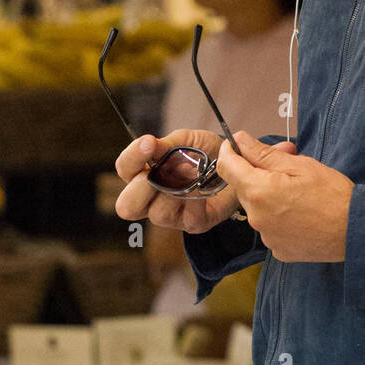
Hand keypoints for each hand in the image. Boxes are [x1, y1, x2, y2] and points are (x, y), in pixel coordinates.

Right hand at [114, 129, 249, 235]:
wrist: (239, 163)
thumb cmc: (207, 152)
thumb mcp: (188, 140)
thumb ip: (167, 144)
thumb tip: (149, 144)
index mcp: (144, 173)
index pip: (125, 169)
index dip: (132, 157)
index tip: (148, 142)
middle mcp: (152, 198)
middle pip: (127, 207)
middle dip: (142, 189)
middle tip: (161, 171)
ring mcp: (172, 215)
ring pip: (158, 213)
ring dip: (177, 190)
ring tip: (194, 172)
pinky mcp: (194, 224)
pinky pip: (188, 217)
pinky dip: (197, 200)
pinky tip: (204, 187)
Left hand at [215, 130, 353, 262]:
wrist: (356, 231)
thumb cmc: (333, 194)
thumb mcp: (300, 164)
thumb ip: (263, 153)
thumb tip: (239, 140)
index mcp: (259, 191)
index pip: (227, 167)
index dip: (229, 151)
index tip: (236, 144)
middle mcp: (256, 218)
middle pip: (244, 188)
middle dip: (258, 172)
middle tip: (287, 162)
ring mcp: (266, 237)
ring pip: (258, 208)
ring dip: (269, 195)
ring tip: (299, 191)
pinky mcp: (278, 250)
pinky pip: (270, 226)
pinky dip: (279, 216)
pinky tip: (300, 212)